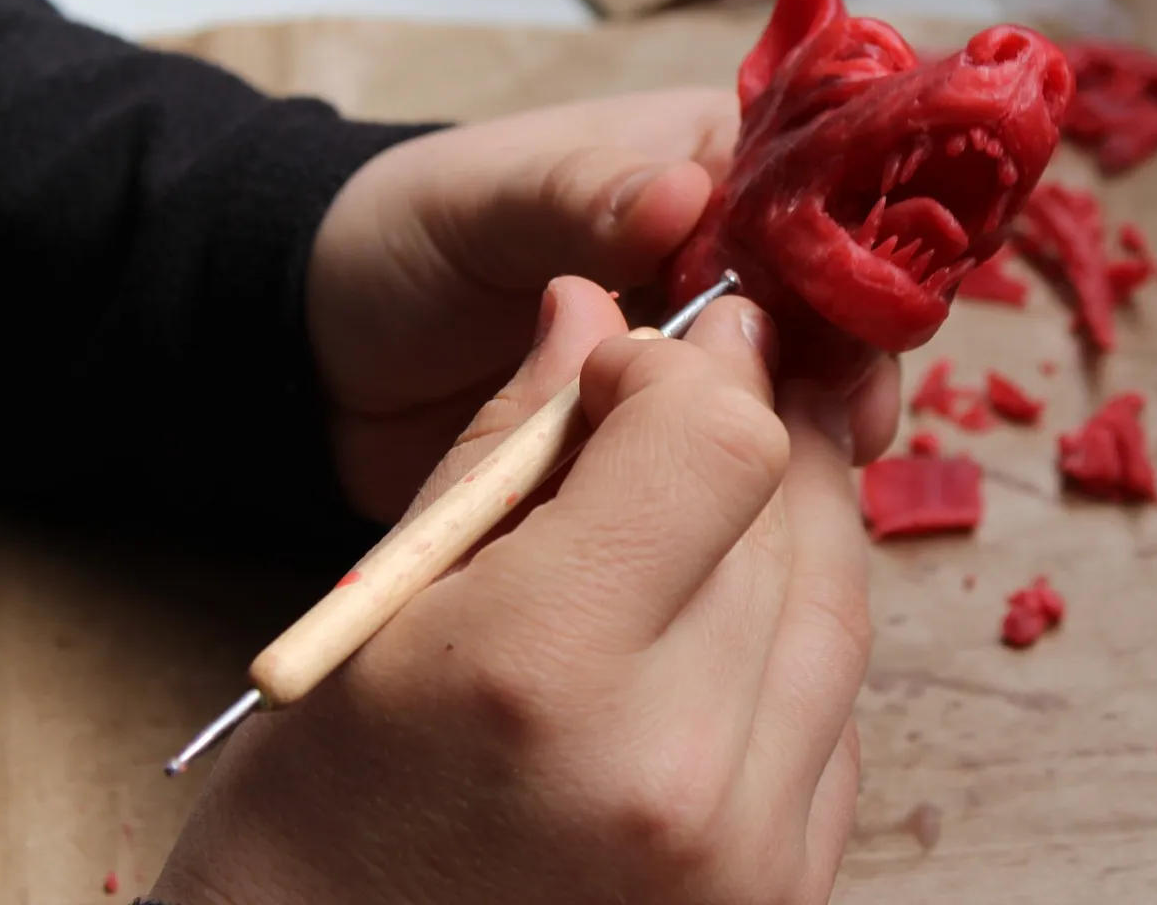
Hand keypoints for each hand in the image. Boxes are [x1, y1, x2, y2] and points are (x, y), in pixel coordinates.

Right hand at [155, 277, 871, 904]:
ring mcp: (752, 852)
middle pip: (788, 509)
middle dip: (734, 431)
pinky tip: (713, 631)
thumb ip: (512, 447)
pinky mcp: (789, 895)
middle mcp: (678, 769)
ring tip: (696, 509)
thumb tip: (597, 310)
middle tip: (673, 410)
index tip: (629, 371)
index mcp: (548, 671)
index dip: (684, 372)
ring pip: (838, 602)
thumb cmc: (318, 828)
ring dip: (780, 527)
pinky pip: (837, 708)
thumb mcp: (380, 616)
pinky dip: (789, 641)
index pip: (721, 441)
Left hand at [308, 90, 899, 522]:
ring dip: (802, 429)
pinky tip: (759, 516)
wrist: (326, 353)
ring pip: (793, 388)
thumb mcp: (484, 204)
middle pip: (826, 305)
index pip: (815, 203)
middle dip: (839, 362)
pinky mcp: (668, 435)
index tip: (848, 338)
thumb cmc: (405, 240)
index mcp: (701, 165)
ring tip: (802, 474)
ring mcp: (699, 351)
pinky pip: (733, 457)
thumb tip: (681, 196)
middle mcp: (721, 254)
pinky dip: (750, 484)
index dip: (845, 267)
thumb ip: (579, 197)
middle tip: (840, 424)